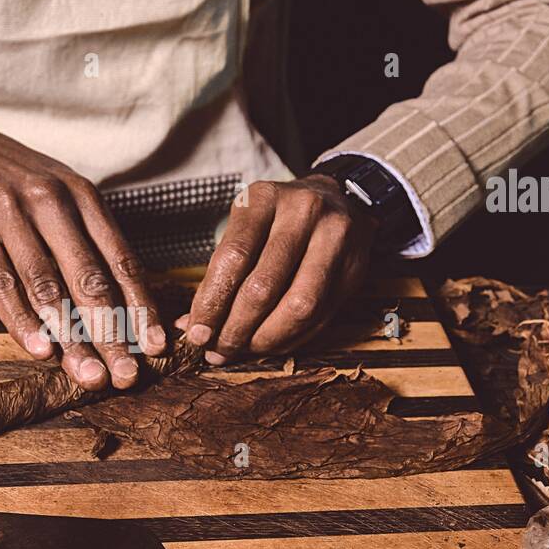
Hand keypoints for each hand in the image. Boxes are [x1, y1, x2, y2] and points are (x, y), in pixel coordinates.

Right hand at [0, 107, 166, 389]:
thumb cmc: (7, 179)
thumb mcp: (57, 192)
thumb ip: (85, 238)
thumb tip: (119, 301)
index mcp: (82, 196)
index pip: (121, 259)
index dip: (141, 307)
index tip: (156, 346)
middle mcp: (52, 203)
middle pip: (91, 278)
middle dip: (113, 334)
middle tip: (127, 375)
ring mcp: (11, 217)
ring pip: (49, 288)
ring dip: (72, 339)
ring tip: (89, 376)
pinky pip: (2, 286)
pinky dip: (23, 322)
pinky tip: (40, 351)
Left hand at [182, 176, 375, 362]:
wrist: (338, 198)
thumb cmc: (278, 218)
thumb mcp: (245, 225)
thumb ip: (220, 272)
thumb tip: (193, 326)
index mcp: (265, 199)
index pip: (233, 258)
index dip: (212, 303)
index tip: (197, 333)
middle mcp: (303, 213)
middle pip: (264, 287)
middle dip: (236, 328)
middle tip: (218, 350)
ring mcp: (335, 239)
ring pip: (299, 307)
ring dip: (266, 339)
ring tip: (244, 349)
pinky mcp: (355, 268)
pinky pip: (321, 317)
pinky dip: (291, 339)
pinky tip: (270, 343)